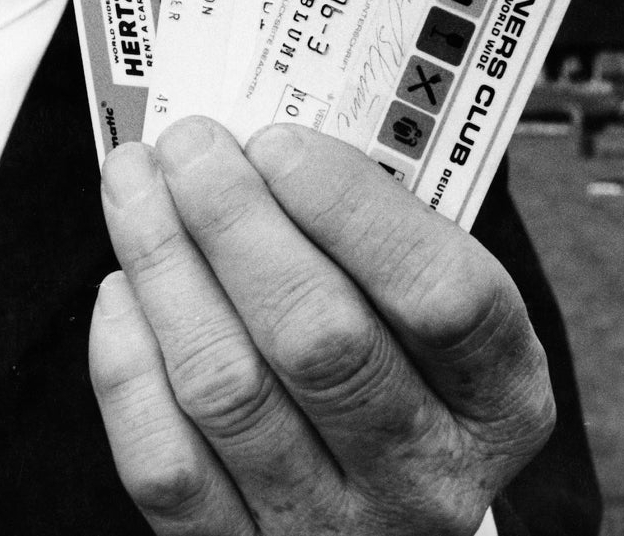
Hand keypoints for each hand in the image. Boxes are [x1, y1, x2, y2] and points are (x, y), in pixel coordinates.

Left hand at [89, 117, 555, 534]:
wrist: (369, 524)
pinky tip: (123, 291)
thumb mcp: (436, 314)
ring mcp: (332, 528)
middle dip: (235, 222)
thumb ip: (382, 235)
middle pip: (320, 337)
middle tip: (189, 146)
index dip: (354, 210)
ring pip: (228, 387)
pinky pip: (166, 461)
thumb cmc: (399, 372)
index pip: (444, 295)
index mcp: (501, 400)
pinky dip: (128, 363)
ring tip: (135, 188)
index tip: (279, 140)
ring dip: (165, 266)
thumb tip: (274, 127)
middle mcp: (428, 477)